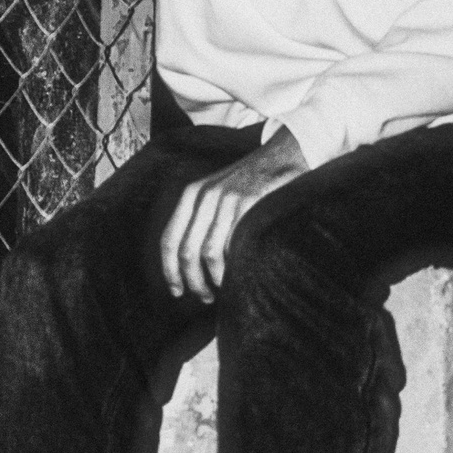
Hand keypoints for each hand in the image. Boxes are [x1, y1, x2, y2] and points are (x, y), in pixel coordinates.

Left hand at [159, 129, 309, 303]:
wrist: (282, 155)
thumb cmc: (249, 183)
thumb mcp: (216, 192)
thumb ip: (200, 218)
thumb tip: (189, 263)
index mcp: (191, 194)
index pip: (170, 239)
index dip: (169, 270)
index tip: (176, 290)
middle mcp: (204, 196)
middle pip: (187, 252)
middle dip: (193, 281)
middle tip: (204, 297)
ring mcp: (227, 199)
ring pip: (209, 253)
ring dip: (214, 279)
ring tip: (221, 289)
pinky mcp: (250, 203)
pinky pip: (234, 244)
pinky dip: (234, 266)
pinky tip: (238, 274)